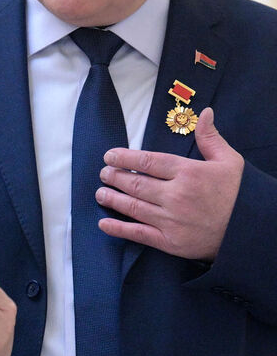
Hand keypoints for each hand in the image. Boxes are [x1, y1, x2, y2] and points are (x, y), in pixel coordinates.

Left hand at [95, 107, 243, 260]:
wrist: (255, 233)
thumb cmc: (240, 194)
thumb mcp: (229, 161)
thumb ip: (210, 137)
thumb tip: (204, 112)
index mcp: (188, 173)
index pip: (147, 161)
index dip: (124, 158)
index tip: (109, 156)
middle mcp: (176, 196)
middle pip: (136, 183)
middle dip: (115, 177)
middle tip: (103, 173)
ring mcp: (172, 221)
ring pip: (134, 207)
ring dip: (113, 198)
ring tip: (100, 192)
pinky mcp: (171, 243)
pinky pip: (139, 234)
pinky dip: (119, 229)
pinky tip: (104, 223)